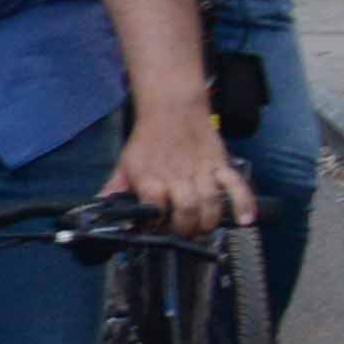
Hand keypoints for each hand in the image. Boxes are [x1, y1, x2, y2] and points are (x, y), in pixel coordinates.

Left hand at [116, 101, 249, 238]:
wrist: (172, 108)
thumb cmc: (148, 140)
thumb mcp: (125, 164)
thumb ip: (115, 188)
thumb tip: (98, 206)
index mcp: (150, 178)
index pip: (155, 207)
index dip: (156, 223)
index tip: (156, 229)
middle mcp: (177, 177)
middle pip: (187, 210)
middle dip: (186, 229)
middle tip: (183, 234)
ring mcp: (202, 171)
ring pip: (211, 202)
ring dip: (209, 222)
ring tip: (203, 228)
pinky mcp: (221, 165)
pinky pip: (236, 185)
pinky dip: (243, 203)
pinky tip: (245, 220)